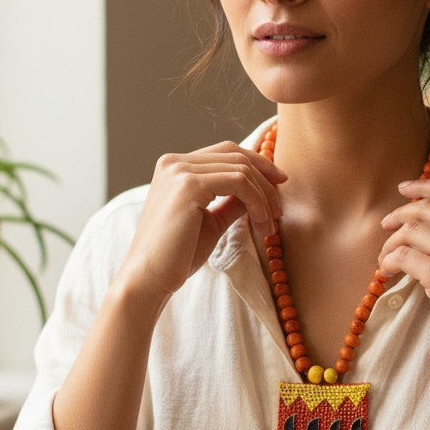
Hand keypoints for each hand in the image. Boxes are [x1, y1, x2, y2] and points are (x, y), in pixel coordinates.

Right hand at [119, 143, 285, 304]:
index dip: (258, 164)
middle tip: (279, 210)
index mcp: (175, 166)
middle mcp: (174, 162)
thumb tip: (261, 191)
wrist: (150, 278)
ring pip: (241, 168)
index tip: (279, 184)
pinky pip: (239, 182)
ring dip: (264, 196)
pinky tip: (261, 223)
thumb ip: (232, 201)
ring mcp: (179, 170)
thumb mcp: (211, 221)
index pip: (226, 151)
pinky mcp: (189, 185)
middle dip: (266, 179)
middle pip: (236, 154)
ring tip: (269, 225)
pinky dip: (257, 201)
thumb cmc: (177, 255)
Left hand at [379, 178, 429, 376]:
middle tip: (386, 227)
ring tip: (386, 260)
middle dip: (399, 214)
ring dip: (390, 244)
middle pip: (426, 208)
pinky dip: (388, 262)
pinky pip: (402, 257)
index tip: (404, 189)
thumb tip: (426, 222)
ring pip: (410, 231)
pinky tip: (387, 273)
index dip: (424, 185)